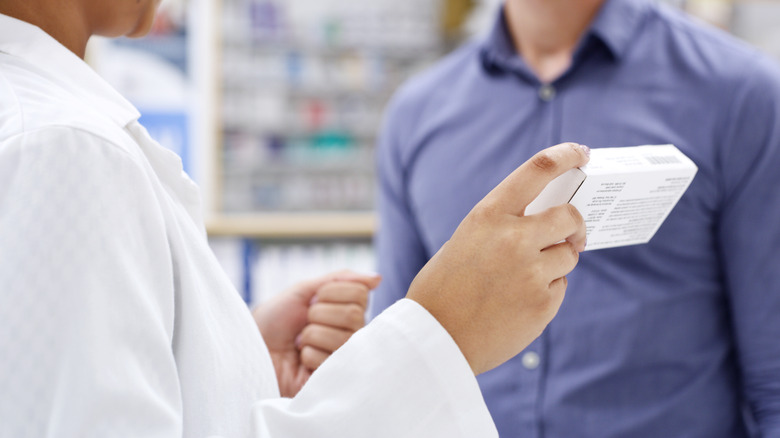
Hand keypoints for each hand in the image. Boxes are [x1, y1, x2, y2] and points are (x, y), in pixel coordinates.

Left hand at [252, 270, 380, 396]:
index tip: (312, 301)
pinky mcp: (334, 378)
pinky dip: (308, 356)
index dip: (330, 293)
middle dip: (318, 314)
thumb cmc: (273, 321)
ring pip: (342, 337)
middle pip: (354, 314)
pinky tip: (302, 362)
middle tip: (304, 324)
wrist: (251, 349)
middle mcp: (353, 333)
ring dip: (311, 336)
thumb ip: (339, 280)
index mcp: (347, 310)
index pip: (360, 293)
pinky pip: (329, 360)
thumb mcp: (303, 292)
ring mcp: (345, 356)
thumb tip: (377, 278)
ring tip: (300, 345)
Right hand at [407, 142, 589, 374]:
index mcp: (488, 215)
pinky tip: (518, 302)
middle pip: (570, 215)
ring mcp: (531, 272)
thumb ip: (502, 227)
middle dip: (575, 223)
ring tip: (525, 277)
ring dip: (556, 261)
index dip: (566, 155)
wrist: (434, 339)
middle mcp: (513, 238)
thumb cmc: (443, 288)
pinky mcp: (542, 303)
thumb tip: (544, 224)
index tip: (581, 153)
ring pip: (568, 255)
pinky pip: (560, 286)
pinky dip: (546, 291)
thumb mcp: (465, 241)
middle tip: (571, 232)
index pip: (538, 169)